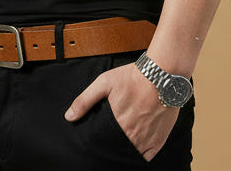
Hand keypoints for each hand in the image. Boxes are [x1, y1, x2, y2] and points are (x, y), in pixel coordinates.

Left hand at [64, 62, 178, 161]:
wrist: (162, 74)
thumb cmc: (133, 77)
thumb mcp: (104, 82)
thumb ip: (85, 100)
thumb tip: (69, 116)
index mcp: (118, 124)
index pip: (104, 144)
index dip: (101, 143)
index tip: (100, 139)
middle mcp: (133, 135)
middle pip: (118, 149)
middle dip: (113, 146)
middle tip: (111, 138)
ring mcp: (148, 139)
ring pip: (133, 155)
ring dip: (127, 150)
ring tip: (123, 141)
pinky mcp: (160, 139)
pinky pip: (148, 156)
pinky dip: (142, 154)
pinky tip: (137, 146)